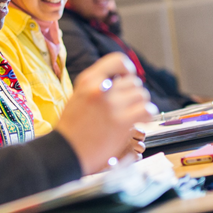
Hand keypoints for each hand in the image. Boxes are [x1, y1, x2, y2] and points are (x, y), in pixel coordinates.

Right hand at [55, 52, 156, 174]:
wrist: (65, 152)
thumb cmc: (71, 128)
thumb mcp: (78, 96)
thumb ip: (97, 86)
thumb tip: (121, 81)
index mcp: (87, 80)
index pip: (117, 60)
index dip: (127, 69)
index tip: (126, 80)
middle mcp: (99, 88)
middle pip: (133, 81)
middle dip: (134, 93)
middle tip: (128, 106)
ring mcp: (111, 104)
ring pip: (142, 95)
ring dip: (140, 105)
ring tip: (132, 115)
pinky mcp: (121, 121)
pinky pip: (147, 109)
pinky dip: (147, 115)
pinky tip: (139, 121)